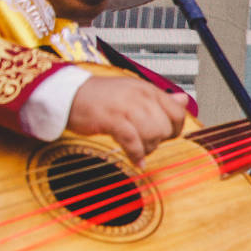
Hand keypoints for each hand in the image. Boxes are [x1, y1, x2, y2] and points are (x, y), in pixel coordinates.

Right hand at [67, 74, 186, 160]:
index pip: (177, 112)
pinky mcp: (112, 120)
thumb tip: (183, 100)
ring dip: (147, 148)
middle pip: (165, 127)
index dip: (176, 128)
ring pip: (152, 135)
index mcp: (147, 89)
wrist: (67, 93)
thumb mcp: (134, 91)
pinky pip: (133, 142)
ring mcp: (126, 107)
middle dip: (159, 141)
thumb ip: (160, 98)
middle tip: (145, 142)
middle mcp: (140, 97)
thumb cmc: (99, 96)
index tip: (167, 136)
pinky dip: (136, 154)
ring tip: (138, 149)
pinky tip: (136, 160)